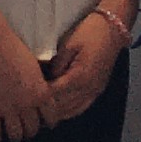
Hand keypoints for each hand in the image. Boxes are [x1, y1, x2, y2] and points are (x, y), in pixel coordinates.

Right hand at [0, 21, 58, 141]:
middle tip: (27, 129)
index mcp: (41, 93)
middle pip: (33, 129)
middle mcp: (26, 104)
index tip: (44, 123)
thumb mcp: (34, 69)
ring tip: (13, 133)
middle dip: (31, 130)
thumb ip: (38, 87)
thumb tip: (41, 99)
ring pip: (16, 135)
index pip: (51, 118)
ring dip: (16, 136)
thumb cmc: (14, 50)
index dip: (48, 123)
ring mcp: (7, 109)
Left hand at [41, 1, 125, 125]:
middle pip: (62, 106)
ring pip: (72, 110)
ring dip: (57, 112)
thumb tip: (46, 78)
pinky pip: (82, 107)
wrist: (113, 29)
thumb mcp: (68, 45)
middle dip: (46, 108)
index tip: (27, 97)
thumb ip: (56, 65)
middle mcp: (88, 88)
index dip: (40, 97)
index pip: (54, 94)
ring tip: (42, 112)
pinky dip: (70, 111)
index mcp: (79, 76)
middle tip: (30, 106)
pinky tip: (60, 111)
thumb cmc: (90, 32)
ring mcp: (95, 91)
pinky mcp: (98, 90)